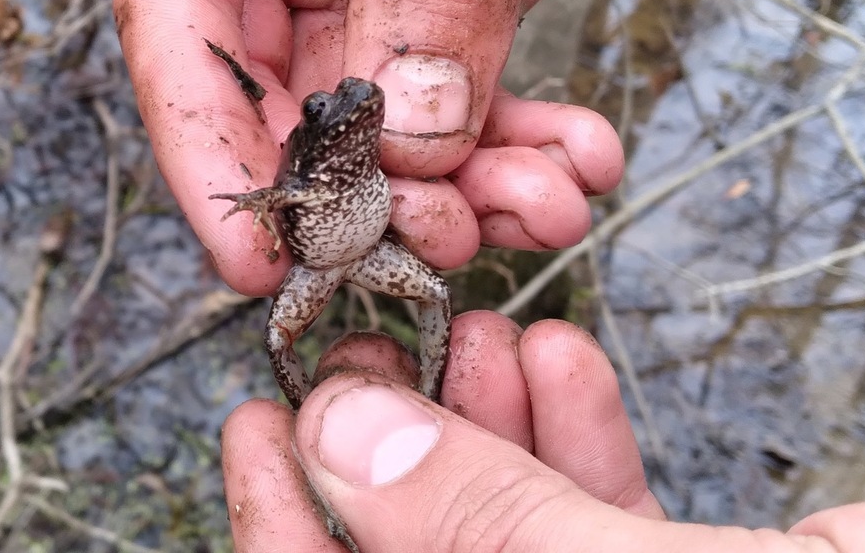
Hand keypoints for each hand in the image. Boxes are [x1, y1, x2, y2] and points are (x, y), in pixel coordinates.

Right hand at [114, 0, 622, 295]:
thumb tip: (407, 144)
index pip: (179, 28)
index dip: (212, 155)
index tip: (262, 262)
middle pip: (298, 102)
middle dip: (376, 197)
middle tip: (441, 242)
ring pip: (402, 124)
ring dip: (475, 188)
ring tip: (548, 208)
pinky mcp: (467, 1)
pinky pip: (479, 98)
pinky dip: (530, 146)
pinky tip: (581, 163)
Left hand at [221, 315, 864, 551]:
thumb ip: (484, 533)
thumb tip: (339, 441)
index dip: (283, 529)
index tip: (250, 419)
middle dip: (395, 451)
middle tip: (371, 344)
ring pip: (519, 535)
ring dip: (490, 426)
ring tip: (475, 331)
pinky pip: (614, 527)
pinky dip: (582, 441)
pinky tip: (561, 355)